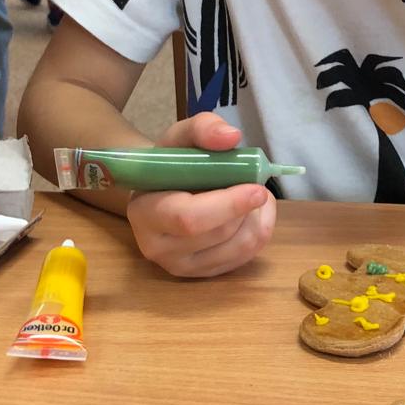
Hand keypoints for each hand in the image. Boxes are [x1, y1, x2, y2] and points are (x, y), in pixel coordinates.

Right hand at [126, 113, 276, 277]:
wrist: (161, 192)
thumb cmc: (171, 163)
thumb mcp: (180, 137)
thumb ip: (202, 128)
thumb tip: (231, 137)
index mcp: (145, 212)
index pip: (188, 218)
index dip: (228, 205)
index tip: (257, 188)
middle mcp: (158, 247)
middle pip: (218, 234)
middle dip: (248, 209)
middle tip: (259, 185)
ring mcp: (181, 266)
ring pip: (238, 248)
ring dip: (259, 219)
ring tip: (256, 196)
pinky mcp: (203, 275)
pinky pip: (245, 258)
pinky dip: (260, 231)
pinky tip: (252, 213)